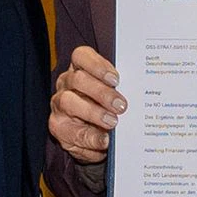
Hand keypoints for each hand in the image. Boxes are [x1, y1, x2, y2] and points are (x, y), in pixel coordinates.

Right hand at [51, 44, 123, 163]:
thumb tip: (138, 95)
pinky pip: (71, 131)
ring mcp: (60, 104)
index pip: (81, 56)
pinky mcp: (58, 126)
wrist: (95, 136)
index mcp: (81, 69)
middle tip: (121, 106)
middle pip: (78, 79)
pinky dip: (90, 137)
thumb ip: (122, 91)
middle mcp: (67, 83)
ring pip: (69, 101)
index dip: (97, 65)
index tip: (115, 79)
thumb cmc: (108, 107)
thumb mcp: (115, 95)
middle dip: (101, 92)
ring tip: (113, 122)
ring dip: (93, 113)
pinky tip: (104, 140)